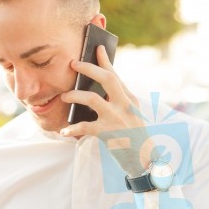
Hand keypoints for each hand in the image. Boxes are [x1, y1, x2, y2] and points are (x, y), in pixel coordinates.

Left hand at [60, 46, 156, 175]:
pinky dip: (72, 128)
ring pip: (92, 98)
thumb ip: (119, 101)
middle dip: (88, 68)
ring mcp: (116, 118)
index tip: (97, 48)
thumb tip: (99, 88)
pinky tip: (64, 131)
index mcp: (130, 99)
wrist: (145, 160)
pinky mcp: (107, 133)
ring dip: (74, 95)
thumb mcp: (131, 115)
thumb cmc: (135, 136)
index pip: (116, 75)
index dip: (105, 61)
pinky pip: (84, 127)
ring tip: (64, 96)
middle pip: (106, 79)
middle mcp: (125, 105)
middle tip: (73, 64)